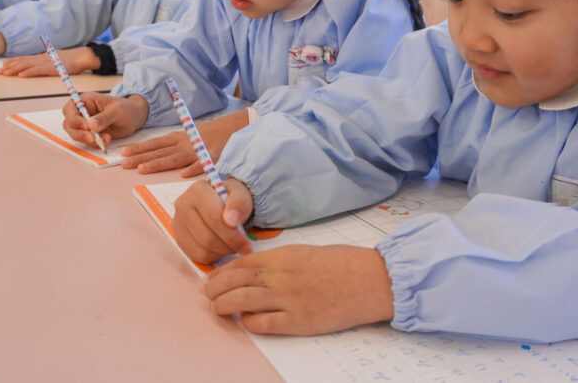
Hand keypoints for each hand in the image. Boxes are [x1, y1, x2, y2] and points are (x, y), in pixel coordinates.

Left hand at [0, 46, 98, 77]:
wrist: (80, 57)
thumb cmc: (70, 60)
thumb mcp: (54, 60)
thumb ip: (45, 62)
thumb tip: (36, 65)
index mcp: (41, 57)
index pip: (24, 59)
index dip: (12, 61)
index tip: (2, 65)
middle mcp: (41, 58)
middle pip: (22, 61)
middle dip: (10, 66)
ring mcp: (46, 63)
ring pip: (27, 65)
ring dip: (15, 69)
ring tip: (6, 73)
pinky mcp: (51, 68)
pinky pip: (38, 70)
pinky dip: (28, 72)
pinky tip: (21, 75)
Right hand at [61, 93, 147, 147]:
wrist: (135, 118)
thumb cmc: (126, 108)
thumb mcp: (117, 110)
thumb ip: (104, 117)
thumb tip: (90, 124)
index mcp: (86, 101)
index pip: (70, 109)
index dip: (74, 119)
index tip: (86, 126)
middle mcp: (82, 112)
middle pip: (69, 124)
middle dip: (79, 133)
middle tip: (93, 138)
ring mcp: (85, 124)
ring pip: (76, 135)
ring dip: (89, 140)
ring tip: (106, 138)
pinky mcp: (91, 134)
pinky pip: (87, 142)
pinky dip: (95, 144)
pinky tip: (106, 141)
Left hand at [119, 109, 249, 174]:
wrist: (230, 129)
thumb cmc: (204, 136)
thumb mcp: (185, 136)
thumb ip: (170, 146)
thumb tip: (150, 154)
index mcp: (176, 138)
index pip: (154, 144)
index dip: (138, 149)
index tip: (123, 153)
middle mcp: (183, 144)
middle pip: (159, 152)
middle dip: (140, 158)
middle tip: (123, 164)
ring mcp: (196, 151)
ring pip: (175, 159)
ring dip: (158, 163)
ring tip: (142, 169)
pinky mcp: (212, 157)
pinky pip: (203, 164)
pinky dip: (194, 169)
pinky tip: (184, 174)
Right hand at [173, 179, 253, 262]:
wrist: (219, 201)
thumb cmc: (230, 198)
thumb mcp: (241, 194)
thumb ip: (240, 203)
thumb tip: (232, 221)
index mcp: (197, 191)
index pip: (214, 219)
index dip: (233, 236)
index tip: (247, 245)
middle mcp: (183, 205)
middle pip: (207, 237)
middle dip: (229, 246)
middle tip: (243, 247)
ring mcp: (178, 223)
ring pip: (202, 249)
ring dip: (222, 252)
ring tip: (232, 244)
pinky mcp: (179, 238)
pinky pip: (197, 256)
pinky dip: (213, 256)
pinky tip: (221, 246)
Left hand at [205, 245, 394, 335]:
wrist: (370, 280)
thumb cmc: (342, 264)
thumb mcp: (306, 253)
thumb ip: (281, 262)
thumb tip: (257, 272)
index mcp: (283, 256)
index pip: (241, 264)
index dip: (222, 273)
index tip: (211, 279)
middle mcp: (281, 276)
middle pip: (236, 282)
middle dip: (216, 289)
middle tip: (208, 295)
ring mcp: (289, 299)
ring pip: (242, 301)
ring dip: (224, 305)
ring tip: (217, 308)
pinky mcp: (299, 321)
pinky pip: (264, 324)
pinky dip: (249, 322)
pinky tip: (246, 321)